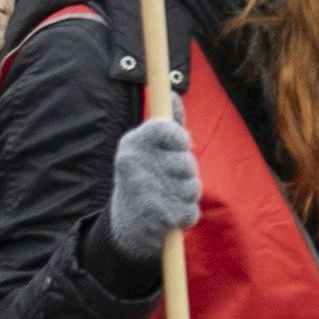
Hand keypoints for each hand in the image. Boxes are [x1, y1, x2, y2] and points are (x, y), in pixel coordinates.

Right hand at [104, 115, 200, 263]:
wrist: (124, 225)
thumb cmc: (145, 178)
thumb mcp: (149, 149)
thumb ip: (167, 123)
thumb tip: (174, 94)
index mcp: (132, 143)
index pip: (170, 128)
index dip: (181, 139)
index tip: (180, 146)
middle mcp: (133, 164)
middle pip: (188, 161)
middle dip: (187, 173)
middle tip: (168, 178)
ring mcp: (143, 190)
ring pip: (193, 187)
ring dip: (187, 194)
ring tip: (167, 196)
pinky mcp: (155, 216)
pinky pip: (191, 211)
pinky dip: (186, 215)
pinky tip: (168, 215)